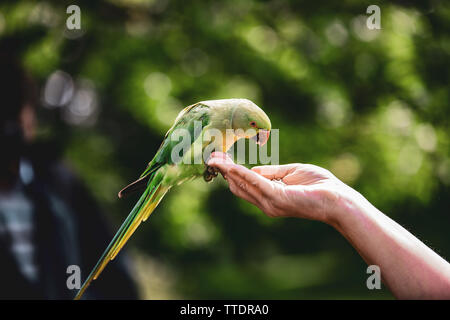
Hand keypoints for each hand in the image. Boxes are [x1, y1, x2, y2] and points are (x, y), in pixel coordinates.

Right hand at [207, 152, 356, 223]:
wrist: (338, 198)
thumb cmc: (318, 186)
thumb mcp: (289, 174)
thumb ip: (271, 173)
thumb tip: (253, 169)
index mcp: (269, 197)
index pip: (243, 185)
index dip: (230, 172)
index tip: (218, 159)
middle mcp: (266, 203)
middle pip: (238, 186)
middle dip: (224, 171)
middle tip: (211, 157)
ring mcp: (271, 203)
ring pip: (242, 185)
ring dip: (228, 171)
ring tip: (216, 159)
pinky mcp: (278, 198)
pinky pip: (256, 183)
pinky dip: (242, 173)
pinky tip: (232, 165)